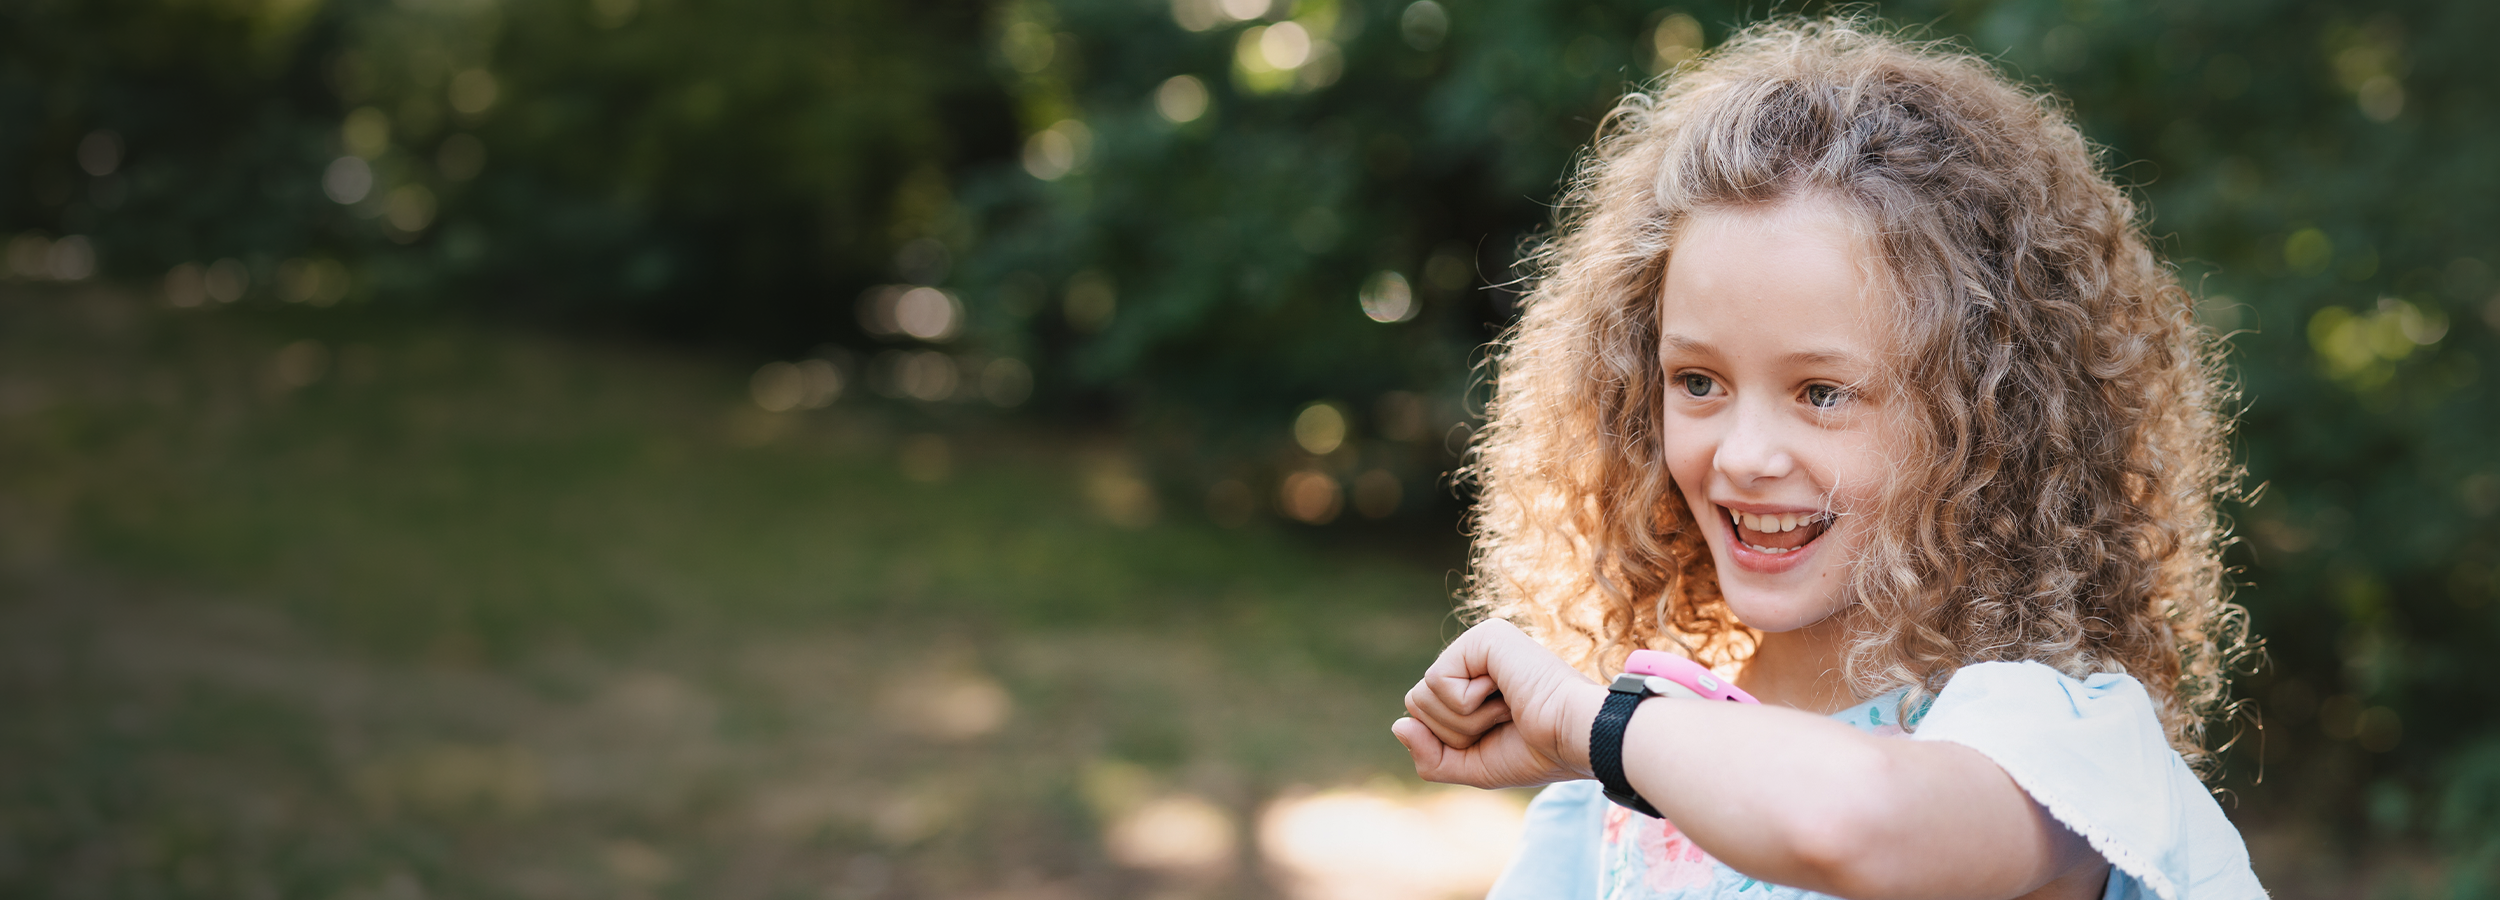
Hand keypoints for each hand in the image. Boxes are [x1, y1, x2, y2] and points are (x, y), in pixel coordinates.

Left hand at [1392, 619, 1604, 789]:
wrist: (1578, 739)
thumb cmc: (1538, 752)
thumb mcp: (1474, 766)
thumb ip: (1431, 756)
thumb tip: (1398, 725)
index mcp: (1473, 682)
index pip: (1421, 714)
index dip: (1450, 740)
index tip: (1498, 734)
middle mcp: (1473, 658)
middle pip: (1415, 703)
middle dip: (1454, 731)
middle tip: (1502, 721)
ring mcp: (1479, 644)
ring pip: (1422, 695)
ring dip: (1465, 720)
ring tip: (1508, 708)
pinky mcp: (1483, 637)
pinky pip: (1437, 681)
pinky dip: (1468, 704)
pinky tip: (1505, 694)